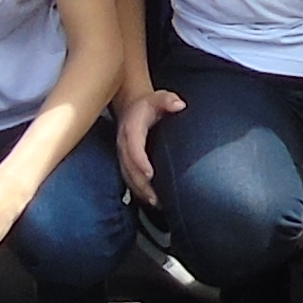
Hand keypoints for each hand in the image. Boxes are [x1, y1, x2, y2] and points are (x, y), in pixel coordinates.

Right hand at [116, 85, 180, 199]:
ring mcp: (123, 155)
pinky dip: (139, 191)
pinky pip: (130, 179)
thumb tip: (179, 105)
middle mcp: (124, 145)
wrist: (131, 107)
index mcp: (131, 130)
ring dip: (140, 192)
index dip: (140, 161)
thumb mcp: (158, 98)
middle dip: (141, 184)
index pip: (133, 148)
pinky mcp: (126, 163)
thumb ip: (168, 100)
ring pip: (128, 177)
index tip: (150, 174)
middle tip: (156, 198)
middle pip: (129, 168)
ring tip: (156, 204)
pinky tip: (152, 201)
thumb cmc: (148, 105)